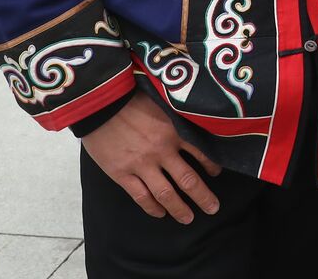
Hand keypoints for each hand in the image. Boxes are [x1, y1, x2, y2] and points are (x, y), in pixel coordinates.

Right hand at [81, 93, 222, 223]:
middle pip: (188, 180)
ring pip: (165, 193)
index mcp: (174, 131)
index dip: (211, 165)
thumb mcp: (162, 103)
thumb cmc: (131, 98)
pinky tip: (160, 213)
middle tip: (213, 208)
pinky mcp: (121, 173)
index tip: (217, 173)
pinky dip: (151, 207)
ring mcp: (141, 165)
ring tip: (188, 218)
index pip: (201, 153)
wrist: (100, 103)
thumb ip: (177, 117)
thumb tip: (193, 122)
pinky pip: (140, 196)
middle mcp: (161, 151)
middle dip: (203, 197)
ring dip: (179, 208)